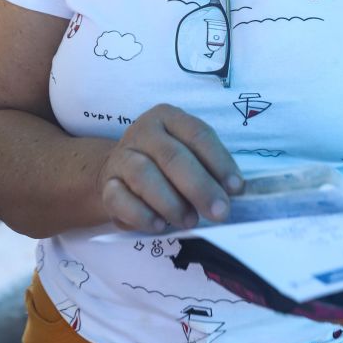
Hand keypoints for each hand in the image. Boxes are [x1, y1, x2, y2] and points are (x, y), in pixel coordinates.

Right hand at [96, 103, 243, 232]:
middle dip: (200, 187)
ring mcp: (121, 157)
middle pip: (173, 156)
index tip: (236, 188)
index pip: (198, 134)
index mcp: (168, 117)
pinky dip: (142, 214)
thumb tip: (233, 194)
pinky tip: (159, 225)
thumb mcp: (188, 155)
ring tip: (190, 221)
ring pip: (144, 176)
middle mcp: (143, 131)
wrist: (119, 172)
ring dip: (171, 203)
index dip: (220, 161)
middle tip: (220, 212)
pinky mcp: (106, 184)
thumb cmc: (165, 165)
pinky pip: (120, 199)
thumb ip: (208, 169)